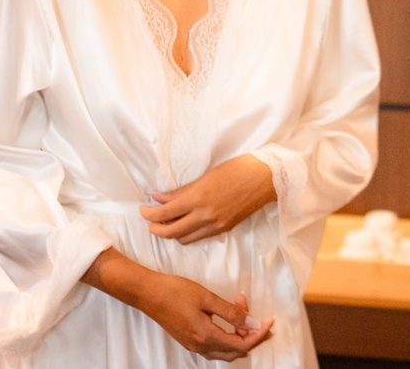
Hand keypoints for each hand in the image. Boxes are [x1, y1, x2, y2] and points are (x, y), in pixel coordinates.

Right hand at [138, 272, 273, 360]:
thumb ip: (231, 312)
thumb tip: (252, 323)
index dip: (259, 334)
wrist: (148, 294)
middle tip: (262, 319)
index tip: (270, 320)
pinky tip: (230, 321)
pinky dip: (228, 337)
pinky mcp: (189, 341)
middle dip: (253, 336)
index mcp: (206, 336)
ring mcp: (193, 346)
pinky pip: (215, 348)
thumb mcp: (207, 298)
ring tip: (247, 315)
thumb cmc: (176, 291)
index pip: (242, 344)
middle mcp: (200, 346)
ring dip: (240, 337)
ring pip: (225, 351)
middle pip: (236, 351)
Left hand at [140, 154, 277, 243]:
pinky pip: (199, 237)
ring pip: (184, 239)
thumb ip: (181, 191)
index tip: (143, 209)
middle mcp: (205, 216)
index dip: (149, 213)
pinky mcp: (224, 229)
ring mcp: (215, 225)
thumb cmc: (237, 169)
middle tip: (150, 219)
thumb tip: (158, 198)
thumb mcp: (206, 176)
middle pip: (170, 232)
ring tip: (166, 222)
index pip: (164, 213)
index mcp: (198, 198)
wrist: (266, 178)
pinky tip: (185, 224)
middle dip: (155, 228)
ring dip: (171, 233)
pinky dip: (187, 234)